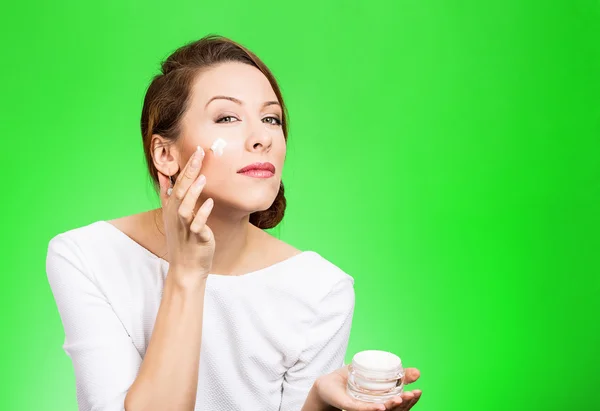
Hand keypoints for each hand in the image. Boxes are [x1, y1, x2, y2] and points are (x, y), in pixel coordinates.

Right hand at [157, 145, 215, 284]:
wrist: (186, 268)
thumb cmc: (183, 239)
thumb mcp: (172, 214)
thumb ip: (167, 194)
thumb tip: (162, 174)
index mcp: (172, 207)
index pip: (177, 182)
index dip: (185, 166)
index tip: (196, 149)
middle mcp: (176, 215)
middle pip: (180, 189)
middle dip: (189, 171)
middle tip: (200, 153)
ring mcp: (185, 227)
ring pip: (185, 207)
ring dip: (193, 192)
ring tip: (203, 178)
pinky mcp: (195, 238)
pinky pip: (197, 225)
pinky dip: (202, 214)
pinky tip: (210, 203)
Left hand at [313, 365, 421, 410]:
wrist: (327, 385)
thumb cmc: (352, 384)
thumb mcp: (377, 378)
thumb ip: (397, 376)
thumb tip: (418, 372)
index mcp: (381, 403)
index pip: (401, 406)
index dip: (411, 401)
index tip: (419, 392)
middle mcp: (374, 409)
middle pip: (394, 410)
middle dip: (405, 402)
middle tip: (413, 393)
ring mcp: (362, 409)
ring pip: (381, 410)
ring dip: (391, 405)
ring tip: (399, 398)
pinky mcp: (350, 407)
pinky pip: (362, 409)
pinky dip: (372, 409)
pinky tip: (380, 407)